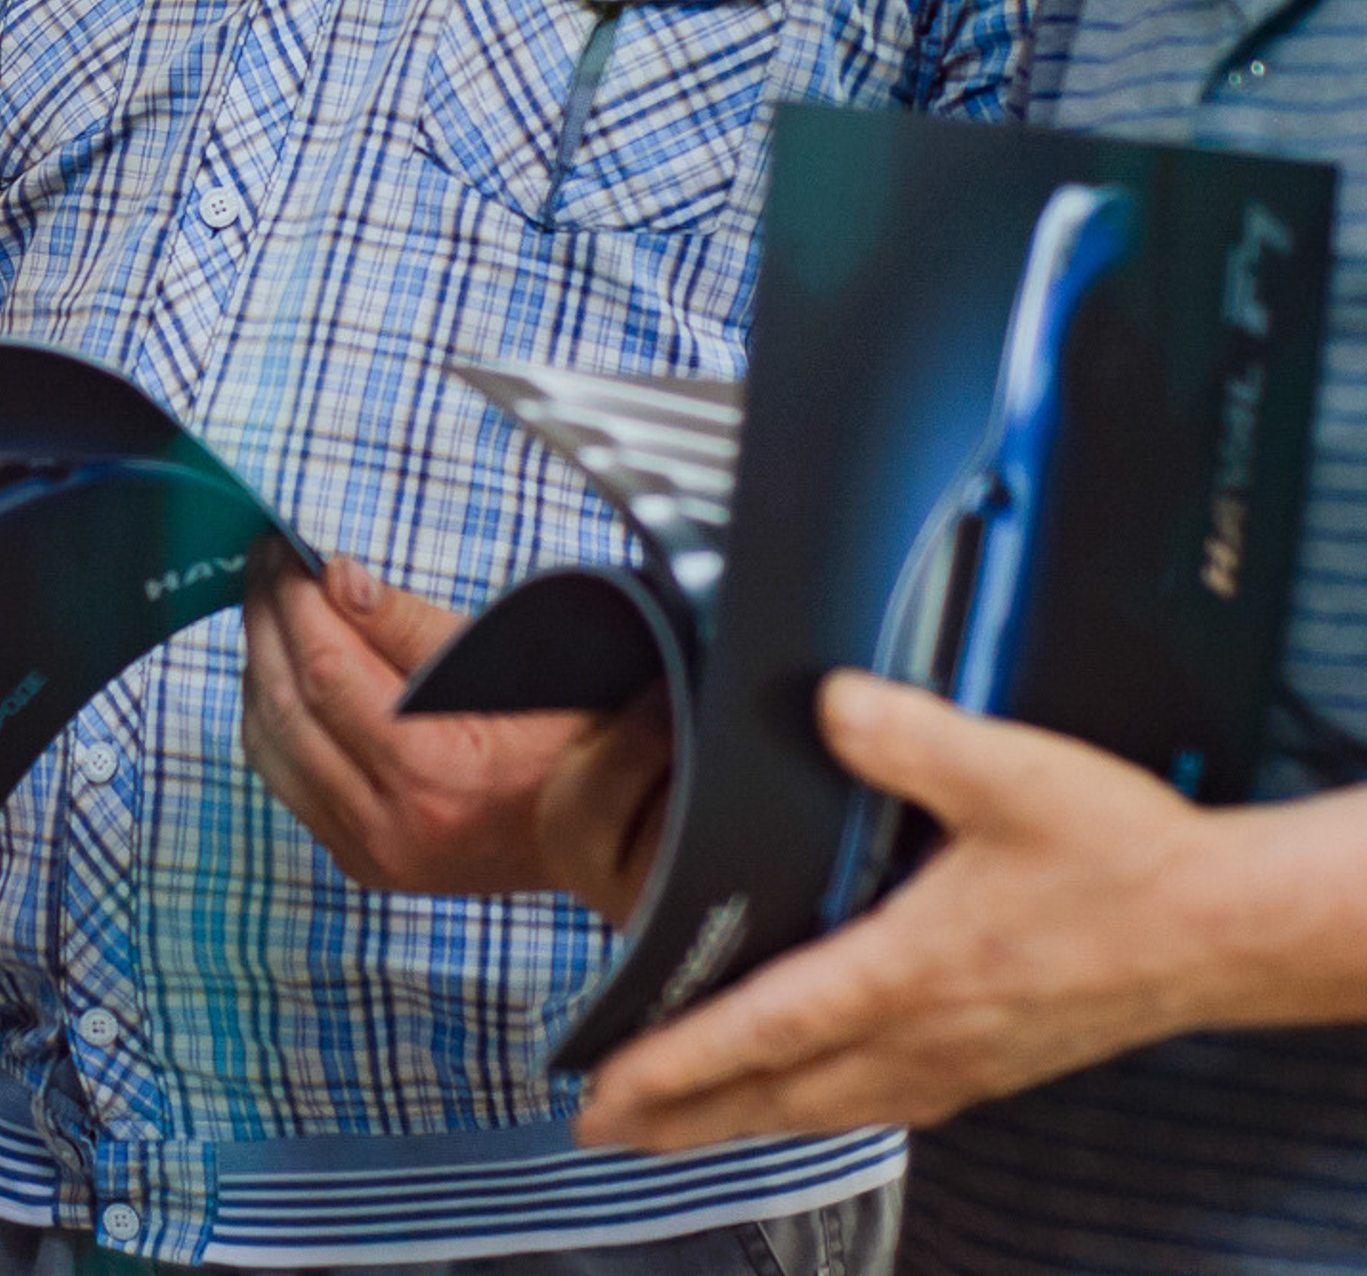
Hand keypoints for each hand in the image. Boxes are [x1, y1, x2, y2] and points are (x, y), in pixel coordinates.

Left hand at [243, 544, 652, 897]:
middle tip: (264, 561)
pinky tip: (278, 669)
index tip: (286, 548)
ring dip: (260, 666)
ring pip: (270, 747)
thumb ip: (411, 621)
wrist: (609, 829)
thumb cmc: (571, 733)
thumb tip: (336, 575)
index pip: (327, 675)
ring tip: (267, 603)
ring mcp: (370, 855)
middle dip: (267, 622)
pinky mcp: (360, 861)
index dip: (296, 603)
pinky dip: (271, 716)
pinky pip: (285, 780)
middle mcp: (390, 828)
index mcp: (433, 776)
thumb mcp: (508, 659)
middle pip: (287, 709)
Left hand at [575, 671, 1222, 1149]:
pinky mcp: (994, 1062)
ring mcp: (962, 1060)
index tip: (605, 1086)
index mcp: (910, 972)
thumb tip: (826, 701)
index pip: (763, 1028)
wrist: (1226, 927)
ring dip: (742, 1119)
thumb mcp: (1007, 770)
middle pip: (776, 1094)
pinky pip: (880, 1102)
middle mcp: (926, 1035)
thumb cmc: (1122, 860)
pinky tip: (807, 1098)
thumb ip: (905, 733)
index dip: (675, 1060)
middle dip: (681, 1115)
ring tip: (677, 1124)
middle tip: (603, 1128)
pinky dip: (818, 1107)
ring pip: (825, 1107)